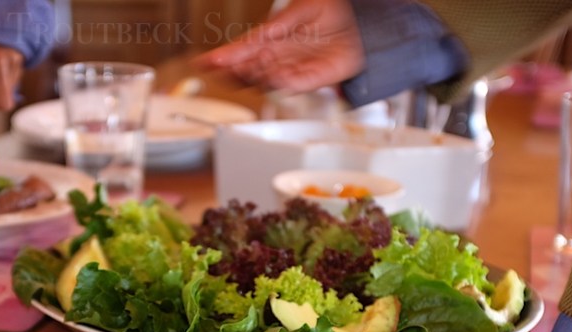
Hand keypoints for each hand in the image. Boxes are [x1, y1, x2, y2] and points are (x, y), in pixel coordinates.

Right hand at [195, 0, 363, 93]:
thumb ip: (274, 28)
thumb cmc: (336, 8)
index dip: (224, 58)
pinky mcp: (318, 77)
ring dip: (257, 76)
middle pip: (252, 69)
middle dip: (235, 70)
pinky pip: (296, 83)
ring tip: (246, 70)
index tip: (204, 63)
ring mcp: (298, 68)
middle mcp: (283, 56)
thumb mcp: (298, 11)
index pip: (244, 51)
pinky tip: (273, 77)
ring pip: (269, 78)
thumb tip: (248, 43)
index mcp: (275, 39)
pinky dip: (284, 81)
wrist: (367, 17)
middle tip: (220, 69)